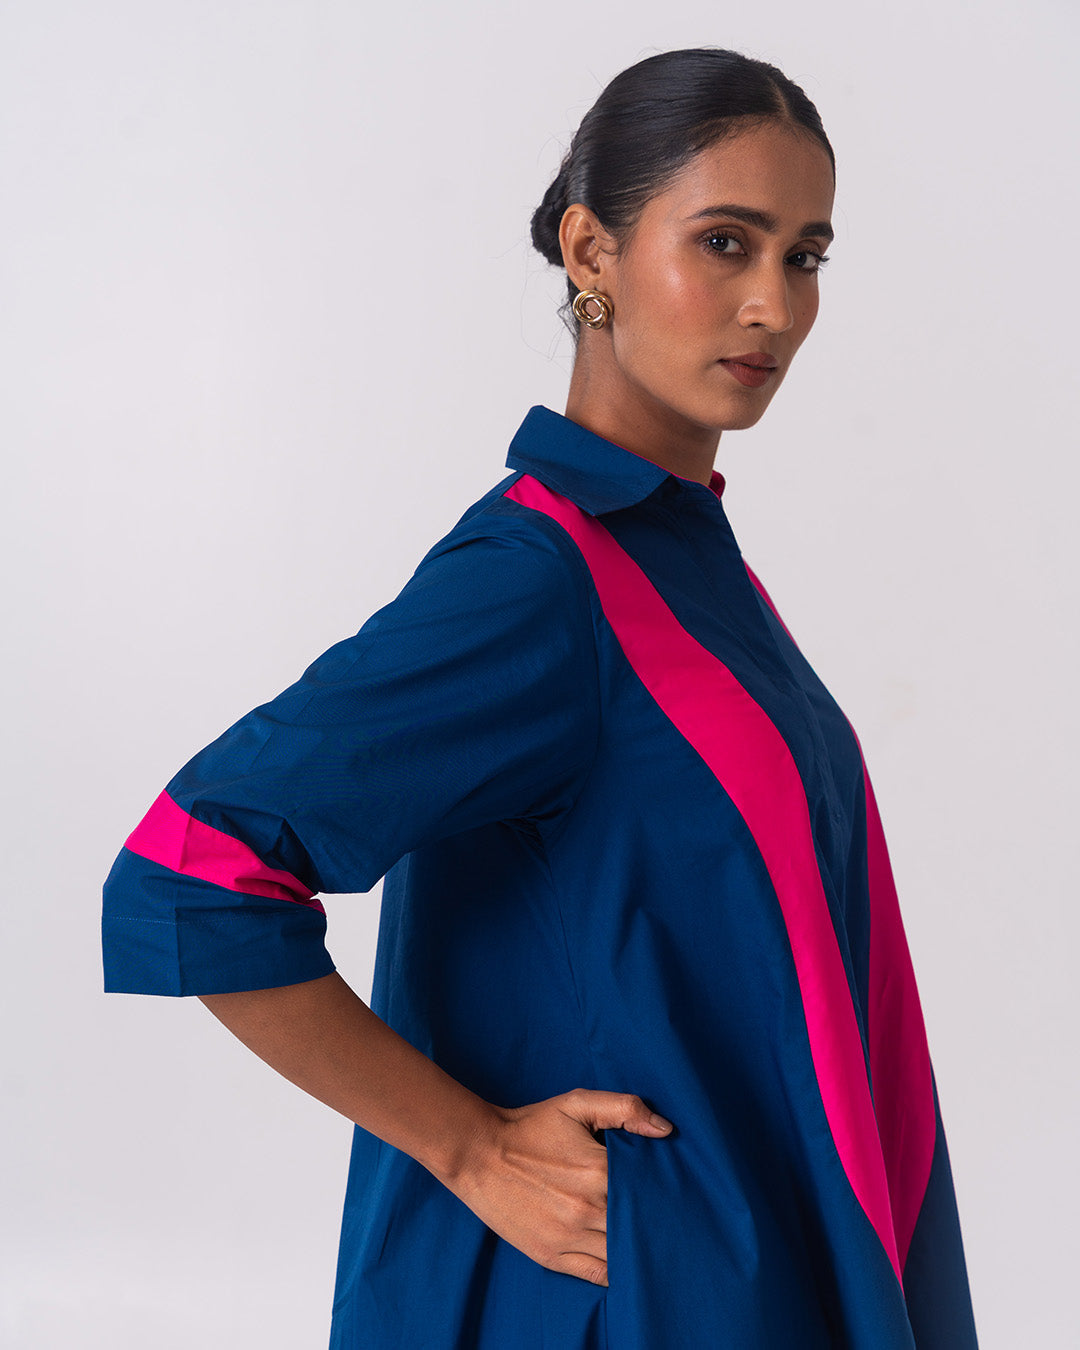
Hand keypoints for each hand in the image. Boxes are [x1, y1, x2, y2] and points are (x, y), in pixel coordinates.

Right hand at [448, 1088, 672, 1286]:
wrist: (478, 1153)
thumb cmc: (531, 1126)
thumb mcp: (576, 1104)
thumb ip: (624, 1108)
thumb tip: (666, 1130)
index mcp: (598, 1171)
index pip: (650, 1192)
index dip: (664, 1193)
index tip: (671, 1192)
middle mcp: (587, 1209)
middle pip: (640, 1227)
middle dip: (653, 1223)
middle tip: (666, 1219)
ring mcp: (568, 1238)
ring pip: (622, 1256)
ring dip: (636, 1249)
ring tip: (646, 1239)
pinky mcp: (551, 1257)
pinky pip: (598, 1275)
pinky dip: (615, 1271)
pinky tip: (623, 1260)